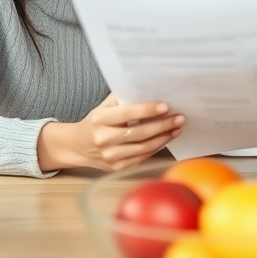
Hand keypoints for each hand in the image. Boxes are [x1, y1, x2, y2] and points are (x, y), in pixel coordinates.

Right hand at [37, 93, 184, 171]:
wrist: (77, 146)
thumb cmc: (95, 122)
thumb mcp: (103, 107)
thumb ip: (122, 99)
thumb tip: (148, 90)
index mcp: (100, 120)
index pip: (127, 113)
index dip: (147, 110)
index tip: (165, 106)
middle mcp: (103, 139)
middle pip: (139, 133)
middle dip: (162, 125)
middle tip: (179, 117)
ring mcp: (110, 156)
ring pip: (143, 148)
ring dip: (163, 138)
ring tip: (176, 128)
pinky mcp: (116, 167)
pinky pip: (141, 158)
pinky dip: (155, 148)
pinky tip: (165, 139)